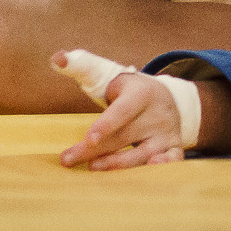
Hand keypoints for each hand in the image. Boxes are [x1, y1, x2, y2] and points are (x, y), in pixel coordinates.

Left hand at [58, 69, 190, 169]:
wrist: (165, 99)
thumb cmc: (127, 90)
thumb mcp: (110, 75)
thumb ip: (82, 66)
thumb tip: (57, 58)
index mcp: (141, 93)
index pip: (123, 110)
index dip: (107, 124)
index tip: (89, 138)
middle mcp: (156, 114)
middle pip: (125, 135)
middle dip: (95, 149)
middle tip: (67, 159)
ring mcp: (166, 132)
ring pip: (144, 152)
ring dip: (119, 163)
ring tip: (93, 168)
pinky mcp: (173, 147)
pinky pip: (173, 158)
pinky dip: (166, 165)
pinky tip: (152, 171)